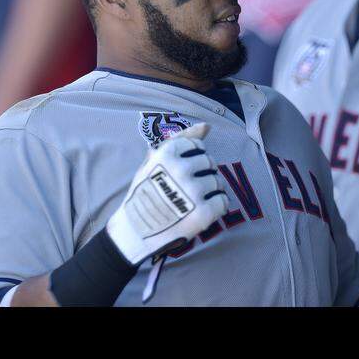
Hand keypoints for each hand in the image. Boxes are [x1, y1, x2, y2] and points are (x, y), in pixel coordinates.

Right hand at [106, 124, 229, 265]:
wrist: (135, 232)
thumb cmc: (145, 192)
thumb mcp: (153, 161)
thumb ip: (180, 140)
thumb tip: (207, 126)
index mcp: (167, 154)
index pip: (198, 146)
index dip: (190, 160)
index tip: (177, 173)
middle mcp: (181, 170)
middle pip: (210, 163)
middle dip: (201, 175)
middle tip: (184, 190)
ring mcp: (193, 192)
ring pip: (218, 182)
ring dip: (209, 191)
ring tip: (190, 202)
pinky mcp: (203, 213)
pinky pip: (223, 201)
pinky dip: (216, 207)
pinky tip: (199, 212)